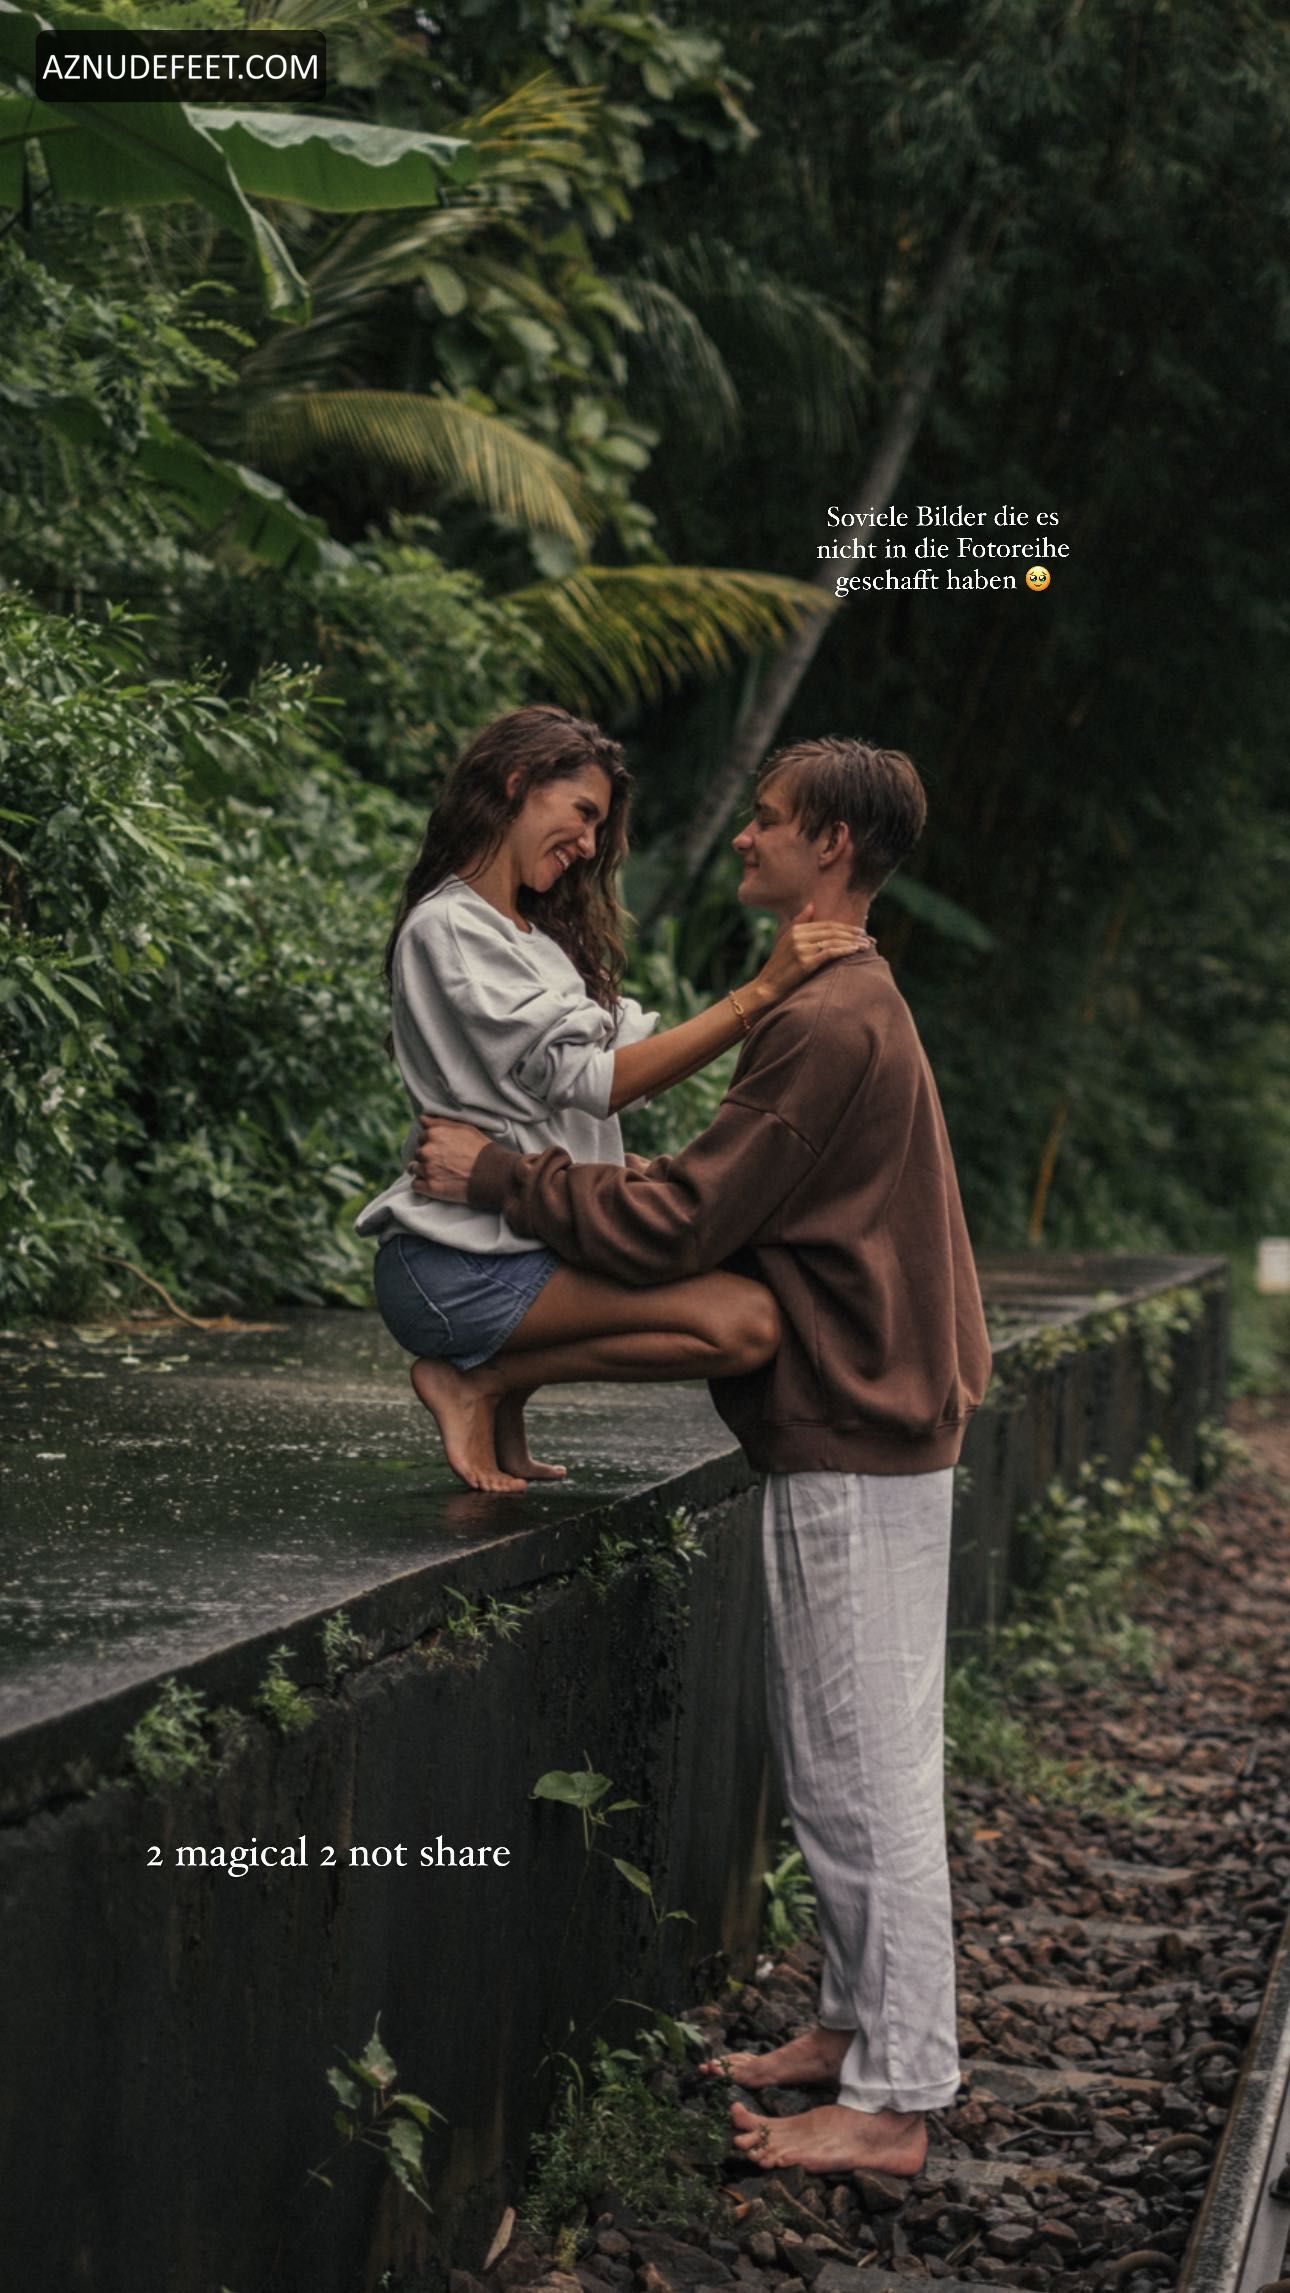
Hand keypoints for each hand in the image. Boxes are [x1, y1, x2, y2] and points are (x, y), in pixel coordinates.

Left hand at [410, 1117, 490, 1201]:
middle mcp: (427, 1150)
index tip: (444, 1150)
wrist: (494, 1175)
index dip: (433, 1143)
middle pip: (418, 1153)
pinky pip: (416, 1185)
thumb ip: (439, 1122)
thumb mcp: (464, 1128)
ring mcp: (427, 1169)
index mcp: (434, 1134)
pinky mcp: (430, 1187)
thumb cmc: (482, 1150)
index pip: (422, 1137)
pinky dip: (423, 1185)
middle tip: (445, 1163)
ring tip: (443, 1174)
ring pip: (415, 1169)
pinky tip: (436, 1183)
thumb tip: (421, 1119)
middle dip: (428, 1157)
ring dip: (425, 1171)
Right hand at [751, 903, 869, 1005]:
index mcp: (795, 929)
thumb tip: (812, 905)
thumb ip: (799, 923)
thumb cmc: (778, 968)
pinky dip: (845, 950)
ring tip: (867, 945)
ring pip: (833, 940)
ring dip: (853, 942)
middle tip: (868, 937)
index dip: (845, 927)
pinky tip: (855, 951)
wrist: (766, 988)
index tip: (860, 932)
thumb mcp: (785, 941)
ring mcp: (801, 948)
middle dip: (853, 933)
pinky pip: (830, 952)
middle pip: (832, 931)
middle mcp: (798, 936)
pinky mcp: (805, 962)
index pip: (826, 924)